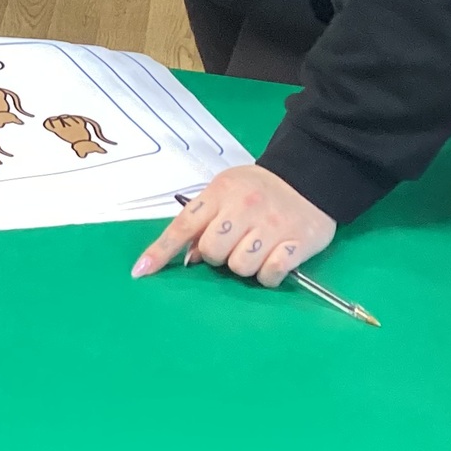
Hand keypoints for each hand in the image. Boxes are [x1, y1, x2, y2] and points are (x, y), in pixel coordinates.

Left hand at [131, 163, 334, 286]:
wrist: (309, 176)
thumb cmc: (258, 188)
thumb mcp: (225, 192)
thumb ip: (204, 221)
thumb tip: (189, 258)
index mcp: (220, 193)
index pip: (183, 225)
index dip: (160, 251)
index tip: (141, 272)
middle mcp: (245, 207)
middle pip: (213, 252)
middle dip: (218, 255)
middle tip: (233, 243)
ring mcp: (272, 225)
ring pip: (241, 267)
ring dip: (245, 265)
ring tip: (256, 248)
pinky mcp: (299, 243)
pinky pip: (271, 274)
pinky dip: (268, 274)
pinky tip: (274, 258)